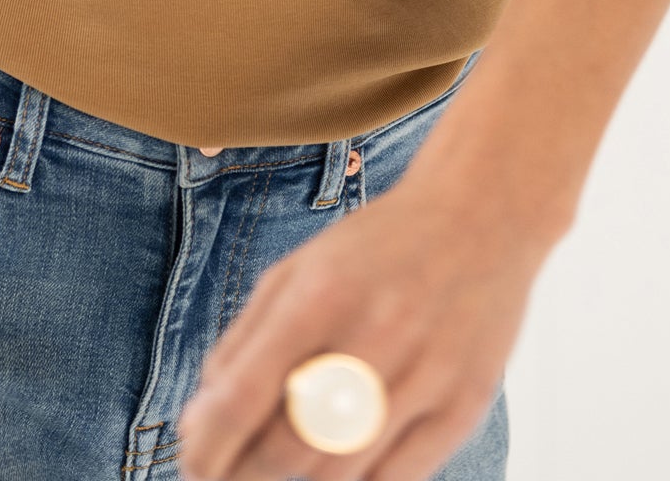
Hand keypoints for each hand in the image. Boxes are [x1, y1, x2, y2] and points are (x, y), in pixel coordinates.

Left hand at [175, 160, 548, 480]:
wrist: (480, 216)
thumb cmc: (376, 247)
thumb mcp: (299, 269)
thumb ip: (246, 338)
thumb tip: (202, 417)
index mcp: (321, 294)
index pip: (245, 395)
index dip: (208, 443)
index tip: (189, 460)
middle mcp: (374, 337)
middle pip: (289, 448)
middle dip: (242, 475)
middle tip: (220, 477)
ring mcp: (425, 378)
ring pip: (340, 474)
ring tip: (266, 477)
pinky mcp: (464, 408)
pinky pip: (397, 479)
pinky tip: (330, 476)